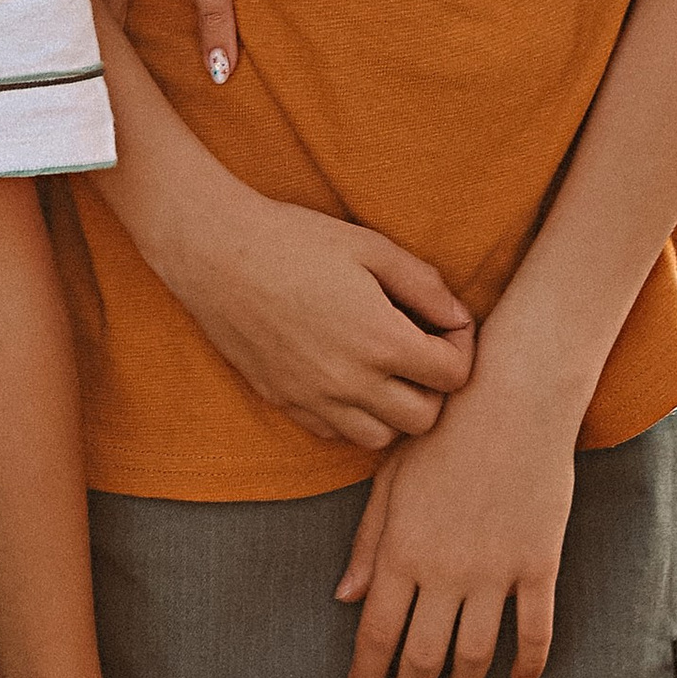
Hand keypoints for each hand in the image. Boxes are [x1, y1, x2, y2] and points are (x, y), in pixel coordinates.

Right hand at [157, 192, 475, 450]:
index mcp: (381, 341)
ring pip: (381, 437)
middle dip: (433, 385)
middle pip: (425, 418)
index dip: (461, 346)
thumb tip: (459, 317)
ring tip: (383, 367)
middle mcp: (352, 383)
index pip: (454, 375)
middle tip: (419, 347)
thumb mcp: (370, 247)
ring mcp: (316, 399)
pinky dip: (351, 415)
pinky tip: (344, 375)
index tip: (444, 323)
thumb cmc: (295, 240)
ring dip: (393, 409)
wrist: (215, 253)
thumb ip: (425, 286)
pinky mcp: (286, 403)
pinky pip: (336, 432)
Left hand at [335, 378, 577, 677]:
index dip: (367, 674)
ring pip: (475, 655)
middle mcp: (446, 571)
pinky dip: (527, 665)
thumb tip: (346, 597)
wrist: (513, 396)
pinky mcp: (538, 564)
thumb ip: (369, 542)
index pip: (377, 634)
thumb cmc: (444, 429)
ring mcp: (495, 572)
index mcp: (402, 550)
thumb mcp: (391, 478)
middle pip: (423, 657)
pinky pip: (535, 632)